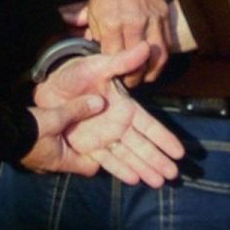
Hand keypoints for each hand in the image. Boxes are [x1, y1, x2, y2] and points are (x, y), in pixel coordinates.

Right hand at [21, 93, 107, 177]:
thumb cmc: (28, 129)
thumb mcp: (55, 117)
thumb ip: (77, 110)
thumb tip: (100, 103)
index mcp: (62, 161)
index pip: (90, 168)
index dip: (100, 156)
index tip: (105, 141)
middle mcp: (52, 165)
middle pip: (76, 160)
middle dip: (84, 146)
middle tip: (93, 131)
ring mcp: (40, 161)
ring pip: (61, 153)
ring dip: (68, 142)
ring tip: (75, 127)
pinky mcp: (29, 153)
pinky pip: (48, 148)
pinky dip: (55, 139)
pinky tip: (56, 127)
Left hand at [32, 41, 185, 186]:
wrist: (50, 88)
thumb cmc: (76, 74)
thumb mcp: (99, 65)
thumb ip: (122, 61)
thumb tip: (146, 48)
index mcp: (125, 108)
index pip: (149, 126)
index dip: (164, 139)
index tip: (179, 152)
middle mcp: (119, 126)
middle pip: (143, 146)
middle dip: (158, 160)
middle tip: (174, 174)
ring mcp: (105, 138)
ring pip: (129, 156)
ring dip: (144, 168)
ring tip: (158, 182)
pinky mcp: (89, 147)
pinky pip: (108, 160)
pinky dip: (121, 170)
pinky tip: (135, 180)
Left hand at [82, 0, 170, 87]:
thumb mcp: (93, 12)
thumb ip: (96, 35)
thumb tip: (100, 56)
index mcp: (112, 23)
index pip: (115, 58)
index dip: (115, 71)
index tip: (113, 77)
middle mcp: (134, 23)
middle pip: (136, 62)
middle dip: (132, 78)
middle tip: (127, 82)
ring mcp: (152, 19)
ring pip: (156, 56)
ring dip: (150, 72)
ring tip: (143, 77)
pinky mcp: (163, 15)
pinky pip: (166, 44)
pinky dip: (161, 59)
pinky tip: (154, 65)